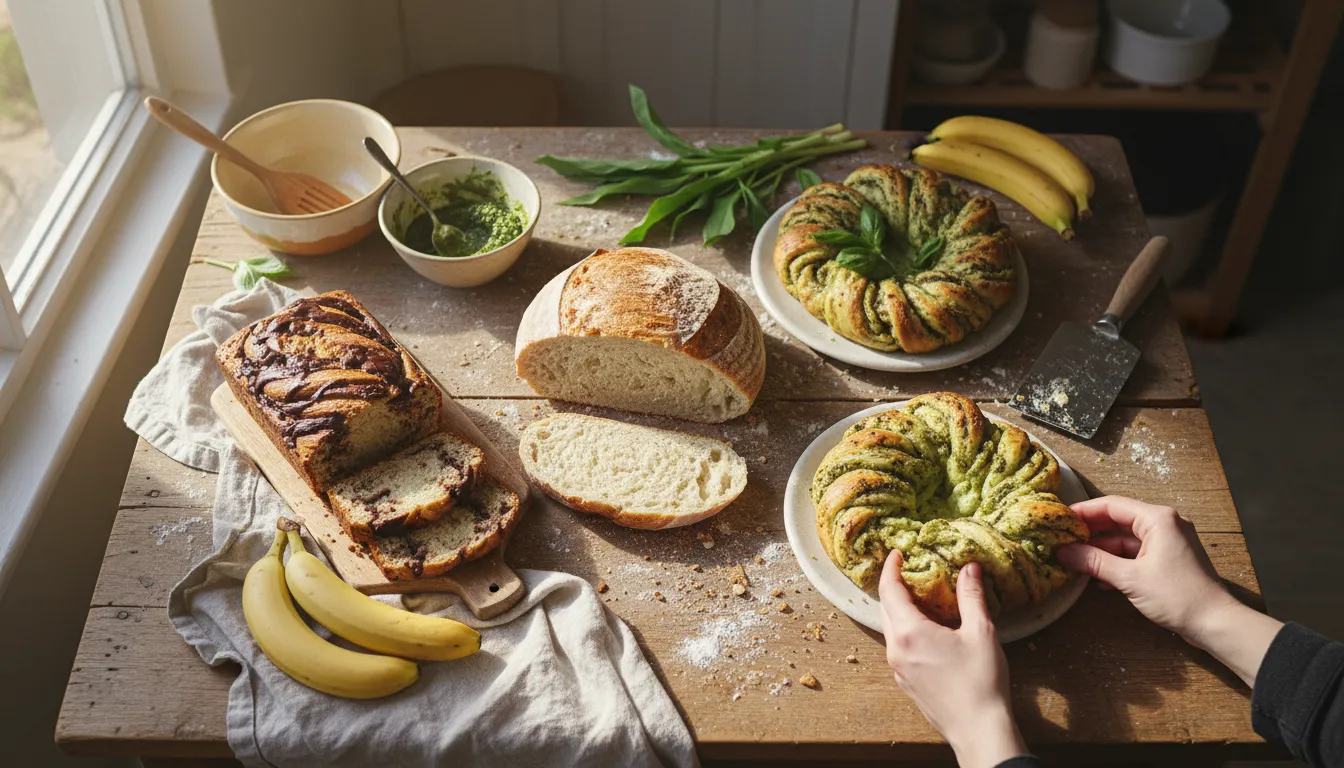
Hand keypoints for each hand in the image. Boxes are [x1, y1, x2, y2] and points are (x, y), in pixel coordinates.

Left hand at [879, 551, 1027, 767]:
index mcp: (909, 633)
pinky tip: (927, 629)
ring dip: (900, 609)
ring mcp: (898, 668)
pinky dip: (906, 630)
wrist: (978, 730)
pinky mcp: (906, 682)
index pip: (889, 591)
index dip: (890, 568)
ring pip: (891, 628)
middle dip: (893, 586)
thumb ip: (972, 596)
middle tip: (909, 570)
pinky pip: (899, 646)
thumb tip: (969, 568)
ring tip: (920, 596)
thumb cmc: (981, 682)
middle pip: (885, 608)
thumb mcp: (981, 632)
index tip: (896, 553)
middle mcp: (896, 649)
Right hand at [1056, 496, 1281, 685]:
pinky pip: (1136, 554)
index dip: (1083, 511)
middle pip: (1118, 521)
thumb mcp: (1130, 578)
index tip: (1058, 519)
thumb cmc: (1178, 596)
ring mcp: (1168, 542)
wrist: (1215, 623)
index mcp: (1158, 519)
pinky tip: (1099, 578)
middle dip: (1090, 533)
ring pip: (1125, 540)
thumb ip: (1094, 562)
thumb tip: (1063, 552)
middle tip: (1062, 540)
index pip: (1112, 505)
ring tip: (1076, 562)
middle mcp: (1164, 524)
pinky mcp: (1169, 560)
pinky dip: (1118, 563)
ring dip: (1102, 551)